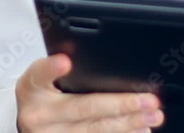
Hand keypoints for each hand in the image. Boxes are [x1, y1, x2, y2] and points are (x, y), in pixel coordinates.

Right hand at [16, 54, 164, 132]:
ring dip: (129, 123)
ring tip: (153, 116)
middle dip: (121, 104)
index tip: (65, 62)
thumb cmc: (41, 95)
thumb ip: (58, 67)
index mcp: (31, 88)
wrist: (31, 123)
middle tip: (148, 100)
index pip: (40, 74)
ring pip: (96, 130)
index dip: (52, 68)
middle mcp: (40, 115)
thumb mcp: (41, 77)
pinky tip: (140, 129)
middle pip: (84, 108)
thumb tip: (81, 57)